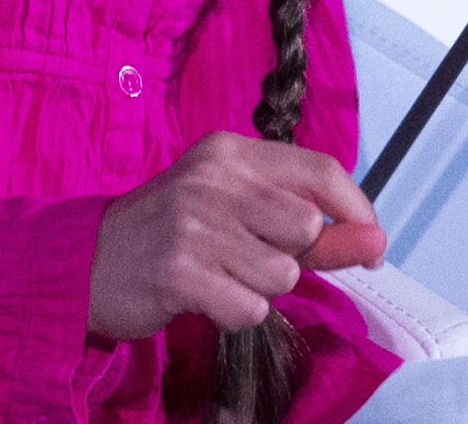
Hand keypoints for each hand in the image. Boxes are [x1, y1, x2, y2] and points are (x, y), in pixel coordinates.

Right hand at [87, 131, 385, 340]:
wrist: (89, 262)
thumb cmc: (174, 235)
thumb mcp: (238, 213)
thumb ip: (312, 230)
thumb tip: (378, 242)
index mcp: (230, 153)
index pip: (321, 170)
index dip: (356, 210)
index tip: (370, 245)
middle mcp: (212, 178)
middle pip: (305, 227)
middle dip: (291, 258)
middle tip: (249, 259)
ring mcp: (193, 223)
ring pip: (282, 274)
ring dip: (260, 289)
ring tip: (220, 276)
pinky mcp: (178, 270)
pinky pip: (249, 308)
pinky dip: (236, 314)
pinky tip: (205, 298)